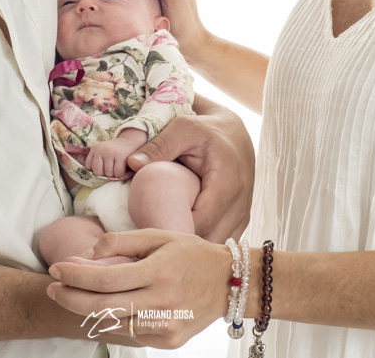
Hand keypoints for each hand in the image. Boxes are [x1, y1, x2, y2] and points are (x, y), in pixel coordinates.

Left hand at [47, 230, 230, 349]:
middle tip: (52, 288)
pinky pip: (129, 334)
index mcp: (159, 272)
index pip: (105, 279)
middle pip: (102, 308)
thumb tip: (86, 255)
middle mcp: (162, 303)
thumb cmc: (191, 254)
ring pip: (112, 325)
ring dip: (85, 311)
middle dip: (70, 298)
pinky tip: (102, 309)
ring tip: (71, 296)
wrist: (230, 283)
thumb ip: (120, 242)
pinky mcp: (168, 342)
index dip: (75, 275)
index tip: (56, 268)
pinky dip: (110, 322)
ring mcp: (165, 327)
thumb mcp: (158, 236)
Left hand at [85, 130, 143, 178]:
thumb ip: (96, 161)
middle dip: (104, 173)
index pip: (89, 166)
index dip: (97, 169)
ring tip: (116, 167)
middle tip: (110, 169)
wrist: (129, 141)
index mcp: (95, 148)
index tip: (103, 166)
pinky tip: (122, 167)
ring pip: (108, 174)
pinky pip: (118, 173)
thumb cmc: (114, 151)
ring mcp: (110, 152)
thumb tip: (91, 172)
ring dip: (114, 174)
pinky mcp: (121, 156)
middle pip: (97, 172)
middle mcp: (101, 149)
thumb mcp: (102, 152)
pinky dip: (121, 174)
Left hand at [129, 103, 253, 241]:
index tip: (146, 228)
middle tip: (149, 241)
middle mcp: (240, 203)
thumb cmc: (206, 129)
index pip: (200, 222)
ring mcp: (243, 215)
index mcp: (227, 182)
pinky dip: (201, 243)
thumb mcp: (184, 128)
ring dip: (191, 246)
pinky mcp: (240, 220)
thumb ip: (160, 145)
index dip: (173, 229)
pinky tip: (179, 236)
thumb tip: (132, 164)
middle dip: (180, 243)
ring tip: (162, 240)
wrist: (234, 132)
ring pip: (216, 245)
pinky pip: (221, 241)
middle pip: (208, 239)